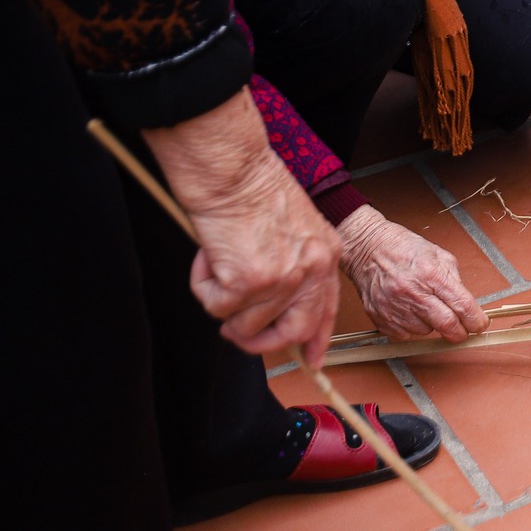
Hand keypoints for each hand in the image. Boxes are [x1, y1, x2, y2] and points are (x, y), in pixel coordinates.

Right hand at [144, 89, 341, 364]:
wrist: (232, 169)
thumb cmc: (253, 188)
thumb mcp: (293, 227)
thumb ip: (292, 264)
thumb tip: (272, 304)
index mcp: (327, 253)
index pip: (327, 309)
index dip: (317, 339)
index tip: (312, 361)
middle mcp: (312, 270)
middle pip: (294, 332)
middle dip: (260, 341)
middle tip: (235, 330)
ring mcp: (282, 279)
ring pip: (244, 323)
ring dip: (222, 301)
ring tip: (218, 262)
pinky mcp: (248, 283)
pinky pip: (215, 306)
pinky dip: (203, 285)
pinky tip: (209, 254)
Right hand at [338, 205, 486, 342]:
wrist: (367, 249)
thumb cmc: (402, 249)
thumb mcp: (438, 255)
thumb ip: (454, 280)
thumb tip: (466, 303)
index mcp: (431, 274)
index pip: (462, 305)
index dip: (476, 320)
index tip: (480, 325)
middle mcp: (412, 293)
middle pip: (446, 325)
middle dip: (460, 332)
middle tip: (463, 330)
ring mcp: (394, 307)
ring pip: (425, 331)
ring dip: (431, 325)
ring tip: (424, 305)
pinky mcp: (380, 318)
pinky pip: (404, 334)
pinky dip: (411, 327)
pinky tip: (408, 311)